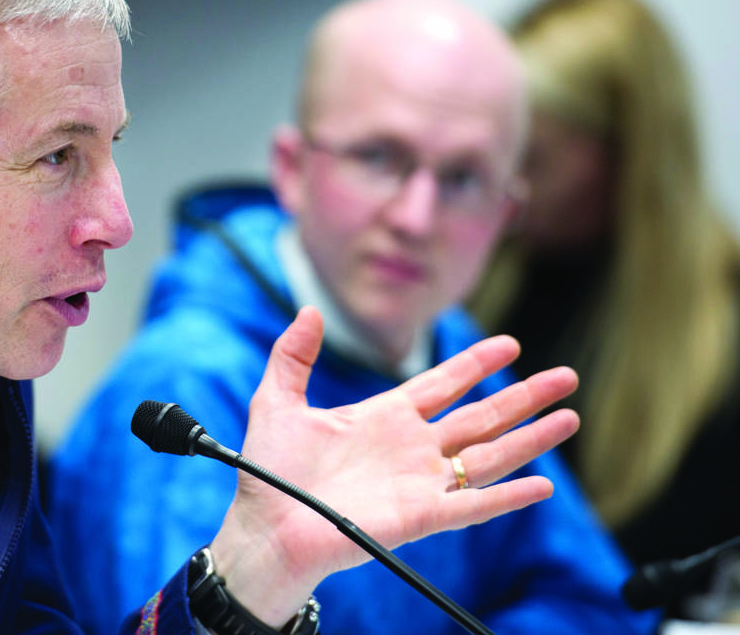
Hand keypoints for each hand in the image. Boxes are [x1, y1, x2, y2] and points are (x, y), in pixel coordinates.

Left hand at [209, 306, 578, 625]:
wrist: (265, 527)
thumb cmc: (269, 472)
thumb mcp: (278, 401)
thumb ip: (293, 355)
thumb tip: (309, 310)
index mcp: (383, 417)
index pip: (442, 384)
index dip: (476, 364)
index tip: (510, 344)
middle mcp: (410, 448)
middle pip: (481, 416)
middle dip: (524, 396)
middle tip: (567, 375)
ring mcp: (419, 483)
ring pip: (489, 456)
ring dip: (531, 438)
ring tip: (571, 417)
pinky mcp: (420, 518)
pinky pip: (473, 505)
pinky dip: (508, 497)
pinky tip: (543, 484)